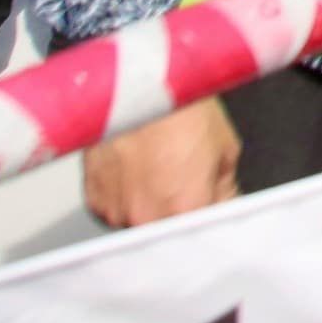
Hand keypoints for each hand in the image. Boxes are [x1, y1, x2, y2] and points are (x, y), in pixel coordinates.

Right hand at [83, 98, 238, 227]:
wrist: (140, 85)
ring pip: (139, 223)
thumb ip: (226, 191)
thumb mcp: (225, 149)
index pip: (202, 237)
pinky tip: (134, 170)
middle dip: (178, 216)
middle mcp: (147, 219)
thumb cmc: (181, 109)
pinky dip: (125, 198)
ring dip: (149, 208)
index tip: (208, 215)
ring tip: (155, 171)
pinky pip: (115, 210)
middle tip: (181, 186)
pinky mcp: (95, 202)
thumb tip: (226, 207)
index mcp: (186, 210)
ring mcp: (116, 213)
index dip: (206, 224)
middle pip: (168, 233)